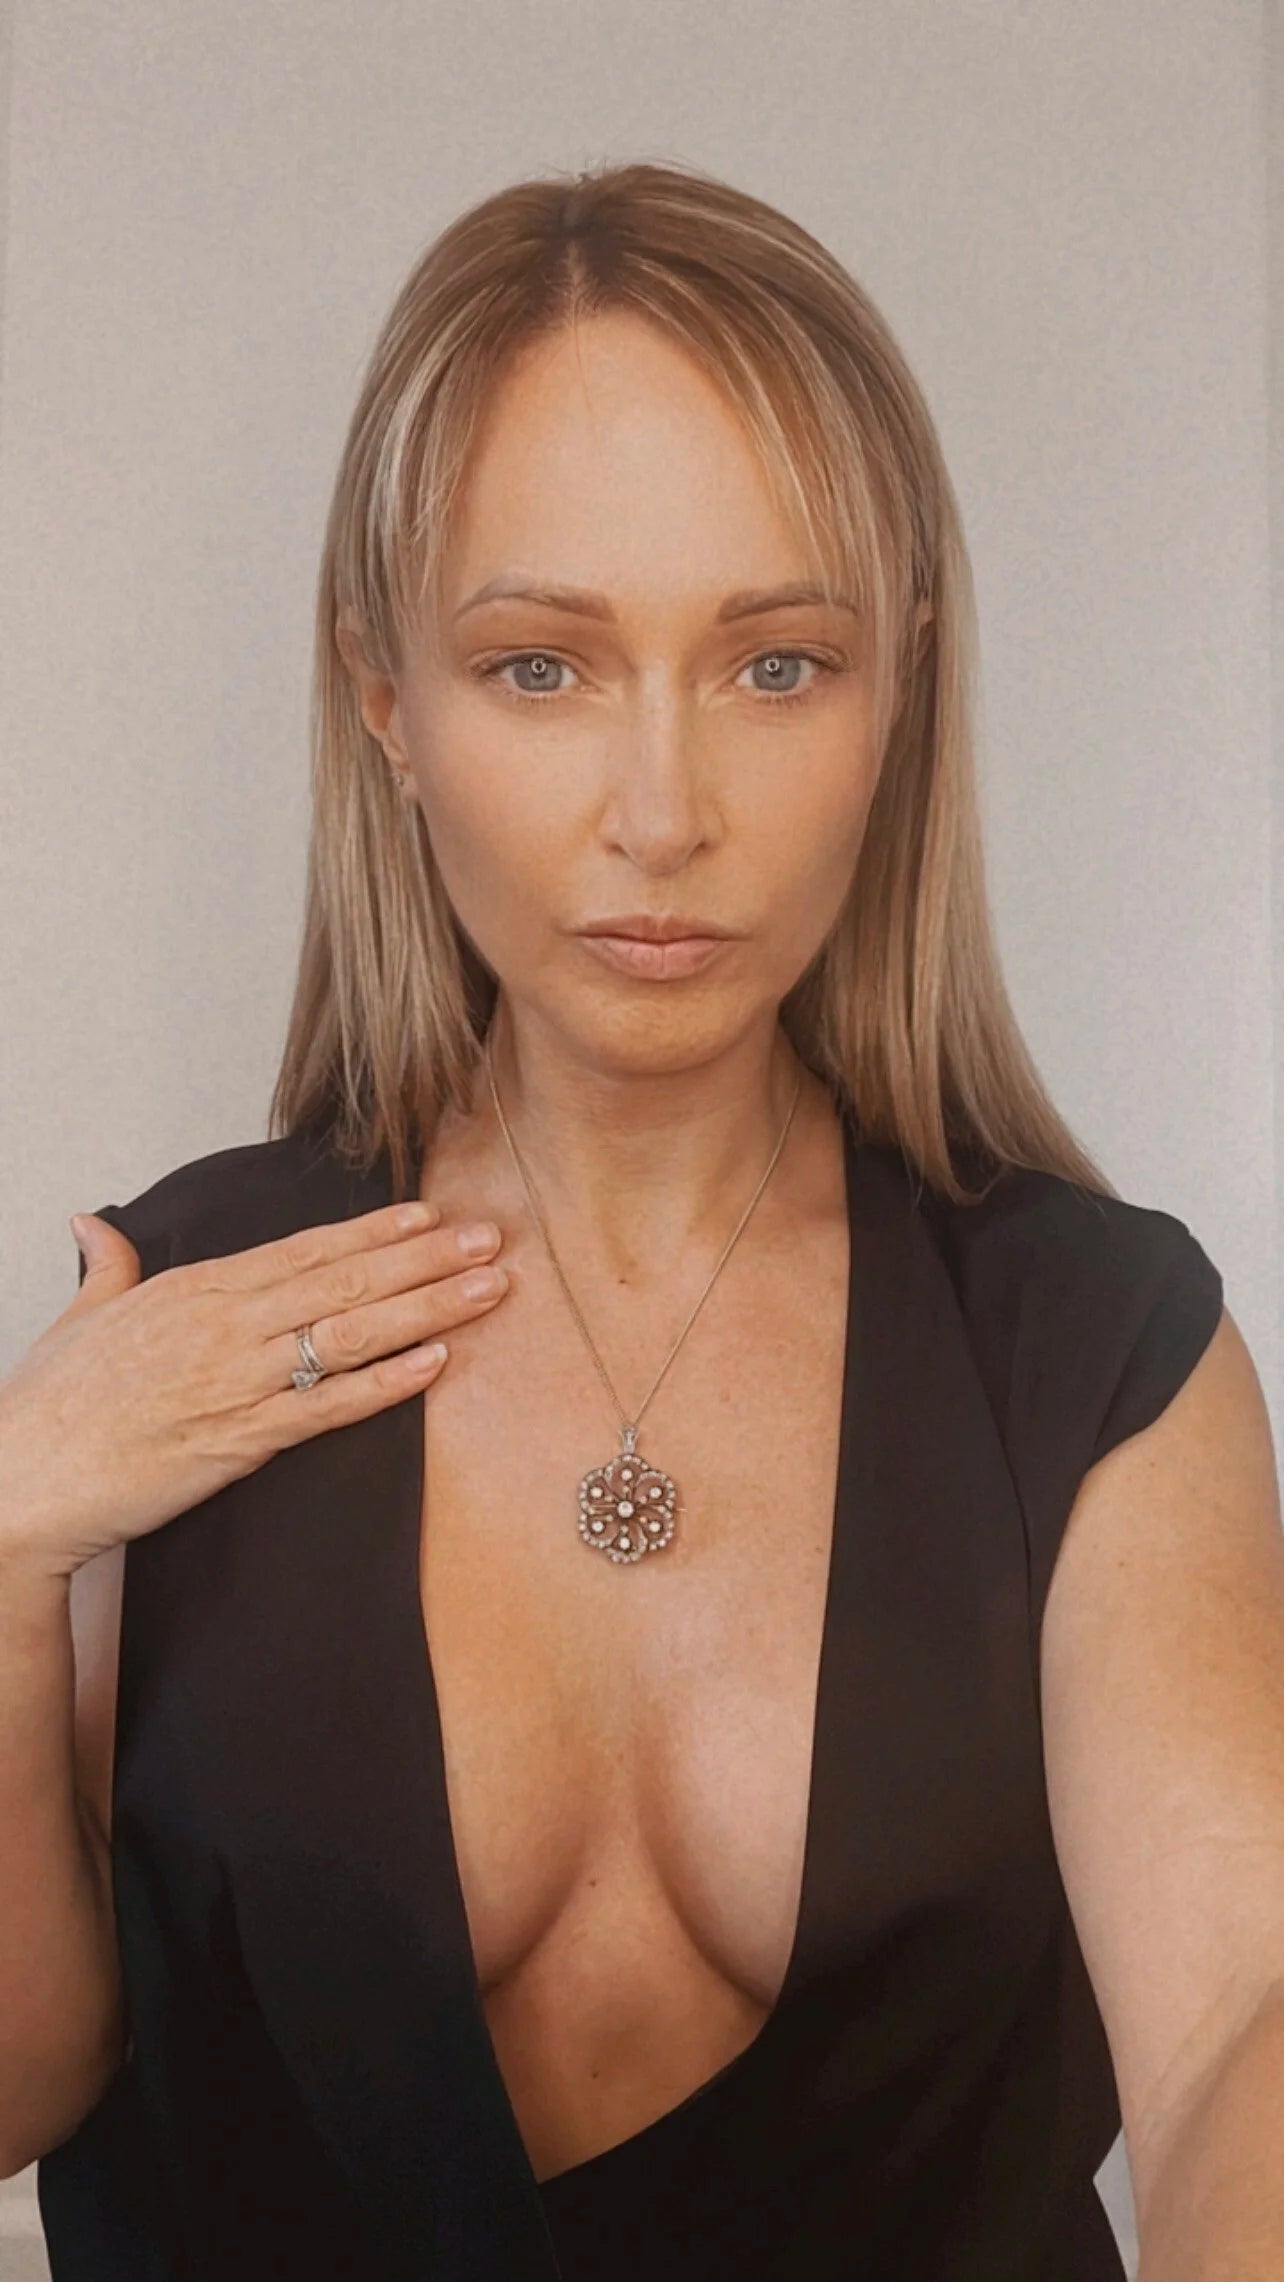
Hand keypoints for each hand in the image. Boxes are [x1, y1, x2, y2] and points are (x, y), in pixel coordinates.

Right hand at [0, 1200, 509, 1580]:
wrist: (24, 1481)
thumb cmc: (49, 1405)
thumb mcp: (79, 1316)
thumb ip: (107, 1264)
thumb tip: (94, 1222)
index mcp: (195, 1289)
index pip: (305, 1249)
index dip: (373, 1230)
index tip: (428, 1213)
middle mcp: (227, 1325)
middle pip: (346, 1280)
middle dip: (427, 1258)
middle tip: (491, 1236)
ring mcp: (240, 1382)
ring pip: (353, 1334)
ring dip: (429, 1309)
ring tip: (489, 1289)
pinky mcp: (243, 1441)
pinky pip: (330, 1407)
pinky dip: (386, 1384)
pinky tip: (437, 1364)